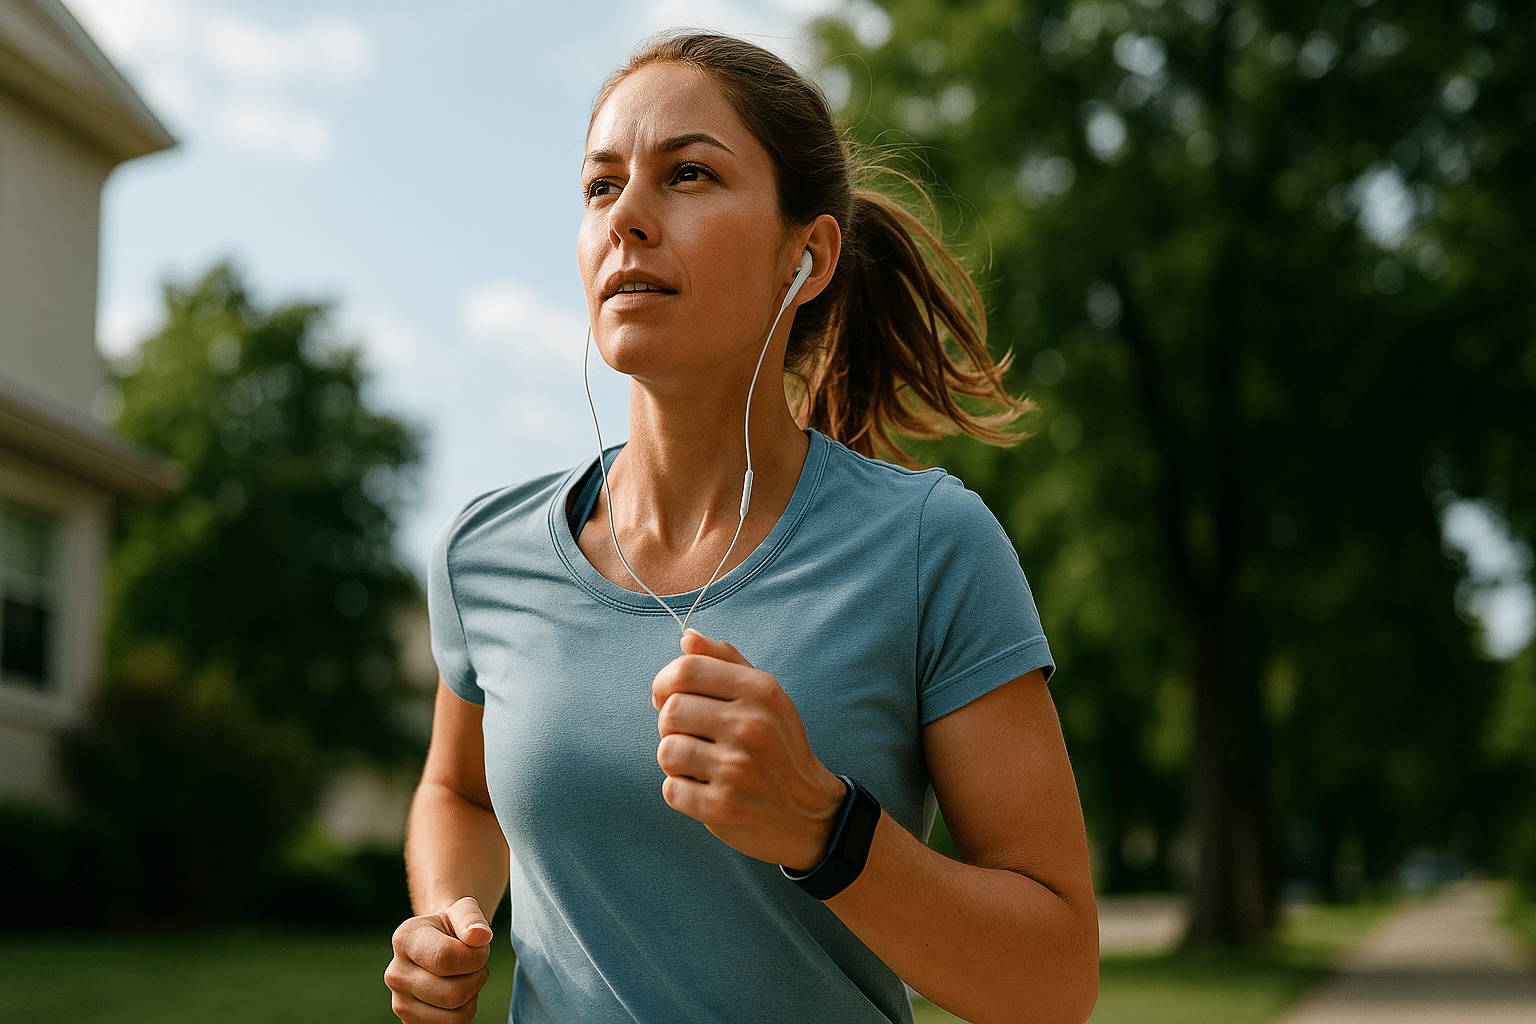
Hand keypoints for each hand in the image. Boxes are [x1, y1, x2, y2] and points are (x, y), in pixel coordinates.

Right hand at [384, 896, 493, 1022]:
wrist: (441, 946)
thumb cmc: (454, 927)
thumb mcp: (464, 910)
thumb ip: (472, 918)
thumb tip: (480, 936)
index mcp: (404, 939)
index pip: (445, 958)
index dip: (475, 956)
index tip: (480, 945)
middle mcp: (395, 974)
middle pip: (453, 993)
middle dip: (478, 977)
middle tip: (475, 963)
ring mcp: (400, 1003)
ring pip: (456, 1016)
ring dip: (473, 996)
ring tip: (466, 976)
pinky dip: (465, 1012)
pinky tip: (458, 994)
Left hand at [652, 629, 846, 870]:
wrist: (812, 815)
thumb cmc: (780, 750)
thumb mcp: (767, 698)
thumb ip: (726, 662)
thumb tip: (687, 637)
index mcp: (761, 691)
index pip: (687, 670)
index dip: (665, 683)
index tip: (667, 698)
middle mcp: (750, 726)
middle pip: (670, 710)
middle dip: (671, 726)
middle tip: (691, 738)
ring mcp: (737, 768)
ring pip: (667, 750)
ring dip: (676, 761)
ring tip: (701, 765)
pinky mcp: (723, 807)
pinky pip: (671, 789)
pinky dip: (681, 791)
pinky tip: (705, 790)